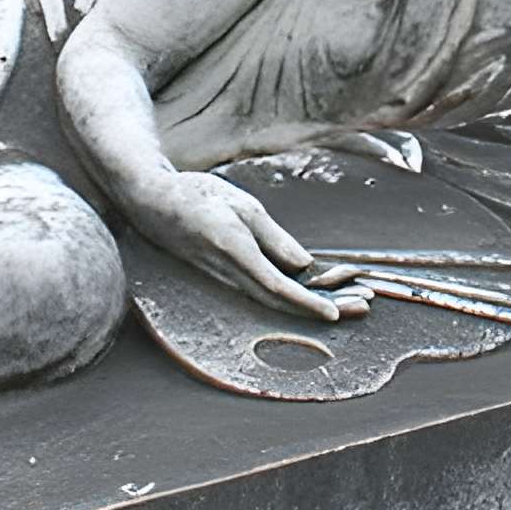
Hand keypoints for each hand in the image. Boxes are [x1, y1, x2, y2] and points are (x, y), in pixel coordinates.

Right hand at [129, 171, 368, 324]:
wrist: (150, 202)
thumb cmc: (195, 196)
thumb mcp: (241, 205)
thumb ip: (273, 238)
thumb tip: (303, 265)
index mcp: (234, 251)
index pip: (277, 287)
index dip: (307, 303)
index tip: (335, 314)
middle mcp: (228, 273)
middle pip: (280, 303)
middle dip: (321, 310)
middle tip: (359, 309)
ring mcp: (224, 279)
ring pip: (272, 301)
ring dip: (309, 306)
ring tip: (346, 304)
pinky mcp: (223, 276)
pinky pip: (260, 292)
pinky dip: (290, 297)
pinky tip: (312, 294)